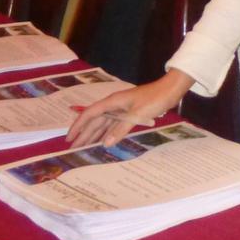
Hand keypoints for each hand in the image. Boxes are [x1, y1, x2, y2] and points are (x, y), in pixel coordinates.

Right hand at [66, 77, 181, 146]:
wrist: (170, 91)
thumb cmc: (154, 99)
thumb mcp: (138, 115)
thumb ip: (120, 129)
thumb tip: (105, 143)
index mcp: (113, 102)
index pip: (90, 114)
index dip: (78, 125)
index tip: (69, 138)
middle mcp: (114, 105)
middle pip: (94, 120)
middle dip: (83, 133)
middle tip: (72, 148)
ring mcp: (121, 109)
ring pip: (103, 124)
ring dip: (93, 134)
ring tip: (83, 147)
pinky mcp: (129, 114)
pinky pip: (113, 125)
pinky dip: (106, 133)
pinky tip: (102, 142)